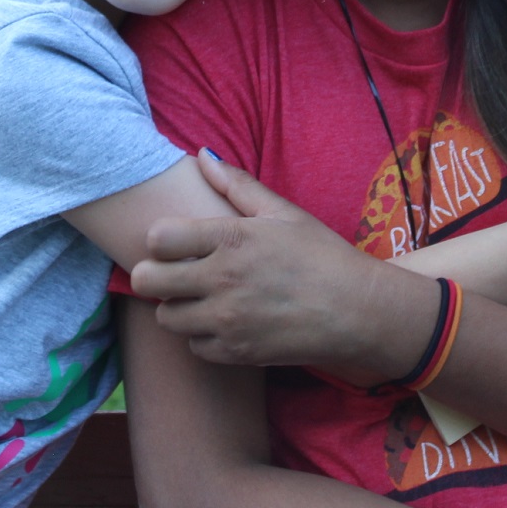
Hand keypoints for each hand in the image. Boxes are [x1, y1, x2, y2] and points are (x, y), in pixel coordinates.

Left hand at [130, 156, 436, 378]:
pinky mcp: (236, 353)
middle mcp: (224, 280)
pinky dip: (201, 336)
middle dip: (154, 275)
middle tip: (172, 272)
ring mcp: (228, 320)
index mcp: (232, 239)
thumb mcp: (283, 212)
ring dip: (177, 307)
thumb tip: (201, 155)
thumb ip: (237, 184)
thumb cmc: (321, 255)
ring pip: (166, 317)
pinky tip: (222, 322)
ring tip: (199, 298)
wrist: (357, 311)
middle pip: (149, 281)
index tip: (172, 242)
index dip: (159, 240)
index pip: (159, 238)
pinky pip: (194, 346)